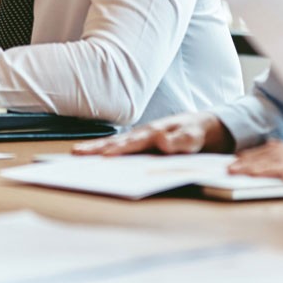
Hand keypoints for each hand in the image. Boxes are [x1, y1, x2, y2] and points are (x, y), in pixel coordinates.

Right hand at [73, 111, 231, 155]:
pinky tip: (94, 155)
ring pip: (115, 143)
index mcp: (155, 132)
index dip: (120, 149)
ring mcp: (141, 138)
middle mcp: (144, 134)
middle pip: (117, 142)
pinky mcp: (141, 143)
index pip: (134, 142)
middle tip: (77, 154)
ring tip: (77, 154)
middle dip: (97, 148)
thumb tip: (162, 141)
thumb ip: (180, 139)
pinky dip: (106, 150)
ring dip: (97, 149)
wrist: (205, 126)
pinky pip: (121, 147)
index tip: (104, 155)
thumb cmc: (197, 131)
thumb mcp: (194, 136)